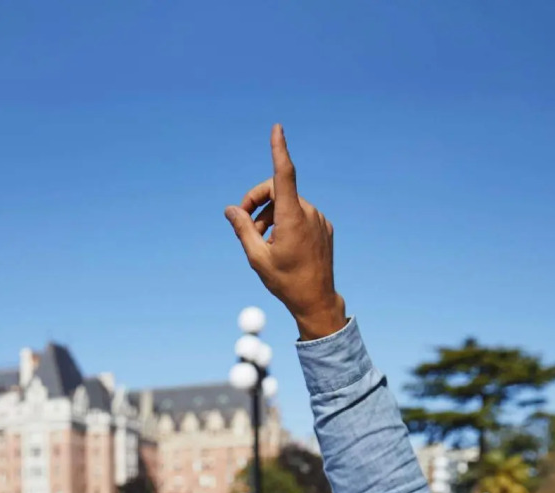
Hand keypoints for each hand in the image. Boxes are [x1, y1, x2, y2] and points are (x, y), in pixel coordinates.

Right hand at [225, 124, 346, 339]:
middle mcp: (308, 213)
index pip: (284, 174)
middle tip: (244, 225)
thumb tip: (230, 209)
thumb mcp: (257, 257)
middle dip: (257, 202)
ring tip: (262, 242)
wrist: (317, 301)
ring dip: (270, 217)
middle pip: (277, 190)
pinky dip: (285, 223)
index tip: (277, 129)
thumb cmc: (285, 282)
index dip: (279, 150)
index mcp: (292, 218)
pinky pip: (300, 215)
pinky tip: (280, 246)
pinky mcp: (324, 227)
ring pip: (287, 205)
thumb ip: (242, 229)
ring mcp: (319, 219)